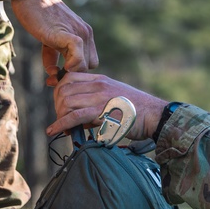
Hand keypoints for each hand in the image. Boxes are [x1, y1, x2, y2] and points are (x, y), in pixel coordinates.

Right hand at [9, 0, 97, 78]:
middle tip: (53, 78)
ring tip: (53, 74)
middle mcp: (87, 34)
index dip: (75, 72)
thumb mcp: (49, 38)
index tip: (58, 76)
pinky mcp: (70, 34)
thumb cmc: (37, 16)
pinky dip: (72, 65)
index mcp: (85, 35)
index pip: (89, 62)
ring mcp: (80, 34)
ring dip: (69, 74)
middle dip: (71, 76)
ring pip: (85, 65)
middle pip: (87, 67)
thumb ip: (54, 55)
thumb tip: (53, 73)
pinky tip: (59, 68)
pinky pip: (79, 56)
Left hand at [47, 71, 166, 140]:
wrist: (155, 115)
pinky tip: (54, 130)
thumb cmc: (137, 111)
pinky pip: (74, 116)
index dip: (59, 91)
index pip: (69, 77)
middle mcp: (99, 85)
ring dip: (60, 116)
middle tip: (62, 119)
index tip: (61, 105)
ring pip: (66, 102)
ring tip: (64, 128)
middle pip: (64, 90)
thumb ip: (97, 101)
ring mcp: (100, 98)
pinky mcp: (102, 112)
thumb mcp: (116, 98)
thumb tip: (78, 116)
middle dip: (57, 106)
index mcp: (101, 80)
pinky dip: (61, 123)